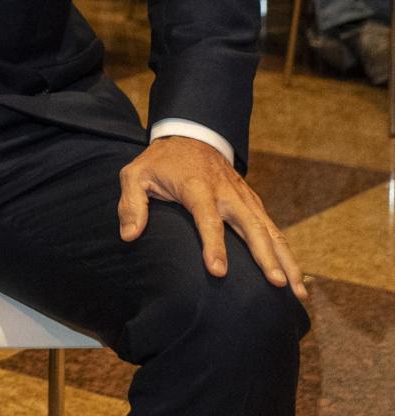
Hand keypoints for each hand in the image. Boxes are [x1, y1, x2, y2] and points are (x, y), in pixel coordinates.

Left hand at [119, 136, 305, 300]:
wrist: (191, 135)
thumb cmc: (159, 162)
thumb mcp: (135, 174)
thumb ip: (131, 203)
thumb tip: (129, 235)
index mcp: (196, 186)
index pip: (207, 218)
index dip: (213, 245)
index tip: (219, 272)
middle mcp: (226, 193)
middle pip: (250, 226)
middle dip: (265, 256)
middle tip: (277, 284)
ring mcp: (244, 198)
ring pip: (269, 230)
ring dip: (286, 259)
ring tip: (298, 292)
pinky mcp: (253, 203)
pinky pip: (272, 229)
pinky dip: (286, 253)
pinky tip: (295, 278)